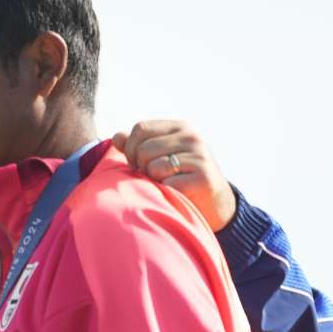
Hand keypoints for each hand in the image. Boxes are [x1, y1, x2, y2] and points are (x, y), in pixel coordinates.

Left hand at [112, 120, 236, 231]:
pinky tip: (177, 191)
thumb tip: (116, 137)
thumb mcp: (160, 156)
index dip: (130, 148)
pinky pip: (166, 182)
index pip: (140, 128)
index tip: (137, 164)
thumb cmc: (181, 178)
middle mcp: (192, 137)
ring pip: (152, 165)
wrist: (215, 204)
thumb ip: (136, 146)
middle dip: (140, 167)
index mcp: (180, 127)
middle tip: (152, 177)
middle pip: (143, 148)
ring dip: (153, 179)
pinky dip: (165, 191)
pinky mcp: (203, 176)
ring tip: (166, 182)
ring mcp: (199, 155)